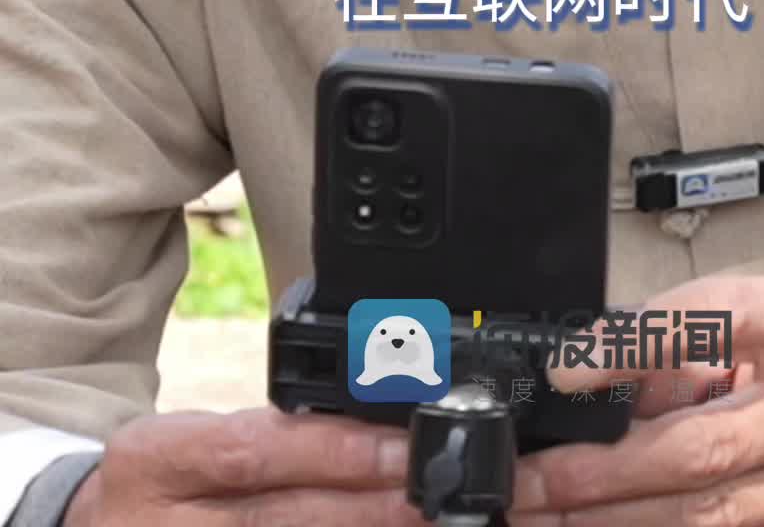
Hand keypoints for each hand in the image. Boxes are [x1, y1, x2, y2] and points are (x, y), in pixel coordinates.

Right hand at [63, 406, 420, 526]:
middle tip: (428, 495)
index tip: (400, 448)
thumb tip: (374, 428)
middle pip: (276, 520)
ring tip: (418, 522)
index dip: (334, 452)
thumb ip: (268, 438)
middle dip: (363, 508)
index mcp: (152, 460)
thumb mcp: (192, 440)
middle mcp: (158, 526)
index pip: (254, 451)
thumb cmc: (165, 481)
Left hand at [509, 269, 763, 524]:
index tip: (563, 373)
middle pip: (710, 448)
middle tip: (531, 481)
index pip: (717, 322)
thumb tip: (593, 377)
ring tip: (551, 516)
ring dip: (622, 521)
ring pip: (721, 517)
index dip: (635, 348)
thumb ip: (693, 333)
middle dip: (605, 473)